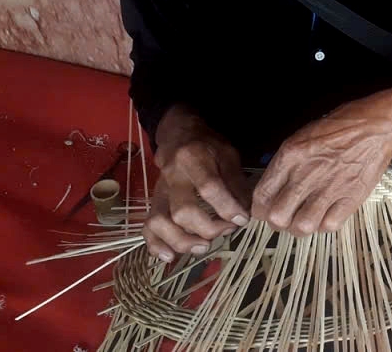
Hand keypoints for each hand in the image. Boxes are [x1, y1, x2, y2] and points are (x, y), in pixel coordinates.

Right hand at [142, 106, 249, 261]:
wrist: (178, 135)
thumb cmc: (207, 145)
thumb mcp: (227, 154)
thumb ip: (235, 182)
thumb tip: (244, 211)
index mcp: (192, 157)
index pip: (209, 187)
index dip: (226, 207)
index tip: (242, 219)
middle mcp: (172, 175)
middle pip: (183, 210)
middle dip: (207, 228)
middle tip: (227, 230)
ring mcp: (159, 190)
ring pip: (161, 221)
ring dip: (183, 241)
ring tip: (204, 247)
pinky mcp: (153, 202)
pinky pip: (147, 226)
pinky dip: (156, 245)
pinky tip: (170, 257)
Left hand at [252, 87, 391, 235]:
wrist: (376, 127)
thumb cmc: (339, 128)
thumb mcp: (303, 136)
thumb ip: (285, 163)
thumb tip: (271, 188)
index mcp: (291, 155)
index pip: (262, 195)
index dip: (259, 209)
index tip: (263, 212)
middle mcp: (307, 173)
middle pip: (278, 217)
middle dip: (278, 222)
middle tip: (285, 217)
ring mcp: (330, 187)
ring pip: (302, 226)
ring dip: (300, 226)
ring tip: (305, 219)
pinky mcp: (351, 198)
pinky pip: (329, 226)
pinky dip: (325, 225)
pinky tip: (326, 215)